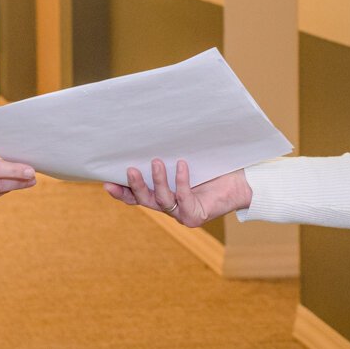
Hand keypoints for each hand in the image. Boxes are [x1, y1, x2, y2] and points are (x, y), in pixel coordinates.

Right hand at [103, 159, 252, 227]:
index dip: (121, 192)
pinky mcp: (196, 215)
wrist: (242, 182)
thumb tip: (147, 133)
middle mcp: (170, 208)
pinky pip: (184, 197)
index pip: (136, 197)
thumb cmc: (213, 168)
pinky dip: (181, 181)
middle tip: (129, 169)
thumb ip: (168, 155)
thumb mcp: (185, 161)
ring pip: (162, 200)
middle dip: (135, 185)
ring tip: (156, 162)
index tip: (106, 182)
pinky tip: (181, 165)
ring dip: (157, 181)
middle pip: (145, 200)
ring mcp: (182, 214)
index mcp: (163, 196)